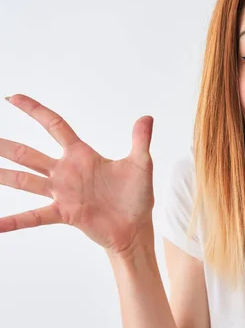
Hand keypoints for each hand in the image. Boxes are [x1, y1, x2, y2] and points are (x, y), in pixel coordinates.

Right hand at [0, 94, 155, 254]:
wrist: (136, 228)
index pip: (54, 126)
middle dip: (5, 145)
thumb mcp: (141, 165)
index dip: (34, 111)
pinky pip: (34, 216)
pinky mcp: (63, 213)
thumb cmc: (136, 197)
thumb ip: (140, 140)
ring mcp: (62, 193)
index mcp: (82, 156)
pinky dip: (14, 221)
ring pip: (24, 180)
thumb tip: (147, 117)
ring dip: (3, 175)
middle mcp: (66, 172)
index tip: (12, 98)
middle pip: (28, 153)